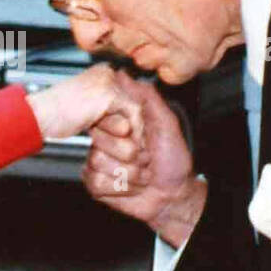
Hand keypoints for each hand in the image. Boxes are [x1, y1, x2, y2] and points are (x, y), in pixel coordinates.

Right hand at [26, 63, 143, 141]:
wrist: (38, 116)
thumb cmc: (54, 116)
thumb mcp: (86, 112)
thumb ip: (104, 114)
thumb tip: (125, 126)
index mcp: (101, 74)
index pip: (127, 95)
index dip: (131, 118)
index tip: (132, 137)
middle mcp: (106, 73)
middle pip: (134, 100)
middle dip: (136, 125)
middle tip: (138, 144)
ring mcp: (108, 82)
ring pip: (135, 107)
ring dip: (136, 130)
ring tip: (135, 145)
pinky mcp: (108, 94)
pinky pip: (132, 113)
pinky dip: (133, 130)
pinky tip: (127, 141)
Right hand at [83, 70, 205, 247]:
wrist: (174, 195)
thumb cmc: (173, 159)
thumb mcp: (166, 122)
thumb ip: (146, 96)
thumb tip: (123, 74)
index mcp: (119, 125)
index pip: (102, 121)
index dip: (122, 132)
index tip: (138, 136)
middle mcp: (106, 142)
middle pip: (98, 145)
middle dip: (129, 155)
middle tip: (144, 157)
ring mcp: (98, 163)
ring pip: (98, 165)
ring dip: (128, 174)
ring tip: (141, 174)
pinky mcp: (96, 185)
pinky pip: (96, 183)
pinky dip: (120, 188)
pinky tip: (131, 186)